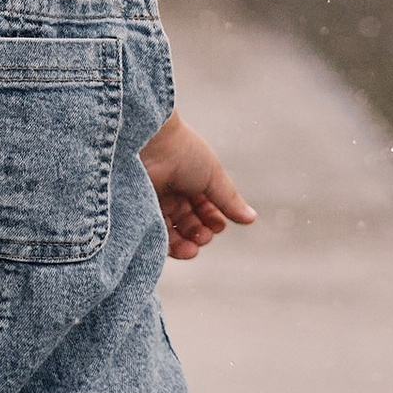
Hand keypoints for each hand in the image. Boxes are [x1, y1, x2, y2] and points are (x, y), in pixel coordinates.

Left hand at [141, 113, 255, 263]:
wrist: (147, 143)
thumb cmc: (182, 152)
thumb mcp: (213, 176)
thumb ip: (229, 200)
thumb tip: (251, 218)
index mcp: (192, 179)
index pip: (206, 208)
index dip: (213, 219)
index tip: (217, 223)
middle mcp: (173, 191)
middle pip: (191, 223)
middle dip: (201, 233)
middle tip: (205, 235)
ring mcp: (156, 201)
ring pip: (174, 233)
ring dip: (188, 244)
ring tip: (194, 248)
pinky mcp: (141, 211)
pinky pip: (156, 236)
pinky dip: (171, 247)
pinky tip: (184, 249)